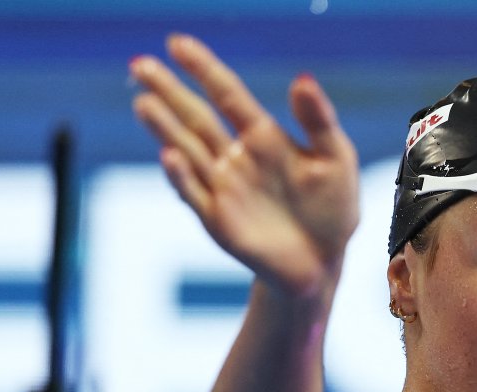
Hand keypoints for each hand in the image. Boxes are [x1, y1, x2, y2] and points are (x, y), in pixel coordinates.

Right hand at [130, 34, 358, 295]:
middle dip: (168, 91)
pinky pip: (195, 194)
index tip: (177, 42)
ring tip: (143, 101)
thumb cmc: (332, 208)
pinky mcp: (217, 219)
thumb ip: (318, 120)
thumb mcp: (336, 159)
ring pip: (186, 150)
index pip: (227, 94)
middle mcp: (235, 157)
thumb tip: (302, 78)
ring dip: (164, 127)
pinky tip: (170, 155)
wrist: (323, 263)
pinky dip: (181, 176)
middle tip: (140, 63)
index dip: (203, 68)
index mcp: (263, 136)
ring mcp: (222, 187)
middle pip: (195, 117)